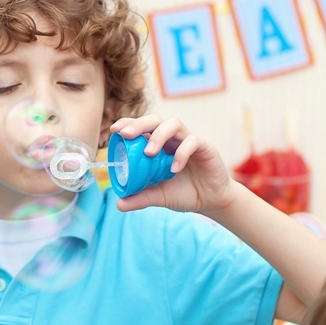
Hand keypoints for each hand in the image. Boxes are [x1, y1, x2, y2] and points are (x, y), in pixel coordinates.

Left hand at [110, 114, 234, 213]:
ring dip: (159, 135)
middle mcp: (173, 139)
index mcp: (159, 145)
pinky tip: (174, 169)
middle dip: (139, 124)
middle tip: (126, 135)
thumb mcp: (158, 197)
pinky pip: (193, 141)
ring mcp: (189, 141)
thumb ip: (140, 198)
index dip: (128, 123)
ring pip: (174, 123)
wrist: (211, 201)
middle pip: (155, 120)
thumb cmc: (184, 193)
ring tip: (149, 153)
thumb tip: (119, 204)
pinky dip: (181, 153)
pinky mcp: (205, 147)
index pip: (142, 127)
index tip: (114, 130)